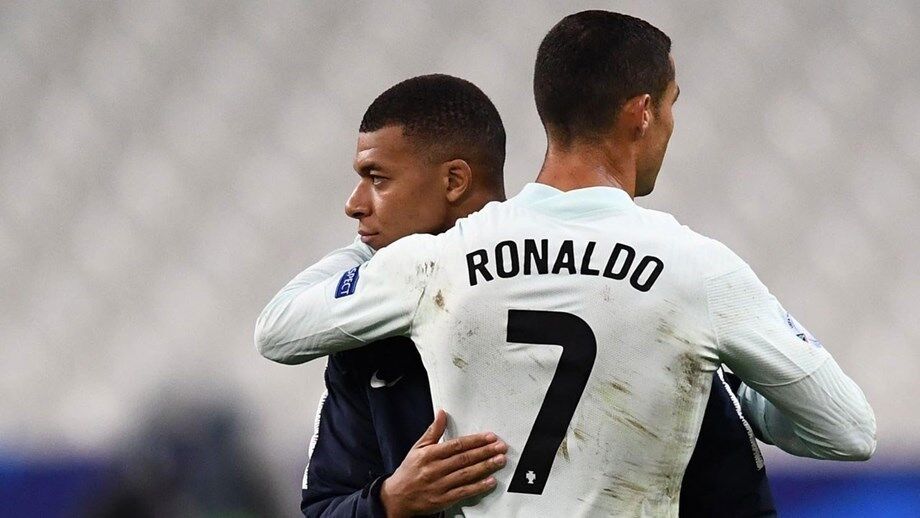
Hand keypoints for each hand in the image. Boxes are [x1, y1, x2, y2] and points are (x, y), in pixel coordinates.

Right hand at [380, 409, 506, 517]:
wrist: (397, 498)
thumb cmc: (409, 471)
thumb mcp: (417, 448)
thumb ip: (432, 431)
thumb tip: (442, 413)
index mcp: (429, 454)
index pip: (456, 445)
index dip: (475, 440)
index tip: (489, 437)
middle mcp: (435, 469)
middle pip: (464, 459)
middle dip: (485, 452)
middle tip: (500, 447)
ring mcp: (440, 485)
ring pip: (466, 474)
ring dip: (485, 467)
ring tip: (500, 460)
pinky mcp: (443, 499)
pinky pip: (464, 492)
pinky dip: (478, 486)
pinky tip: (490, 481)